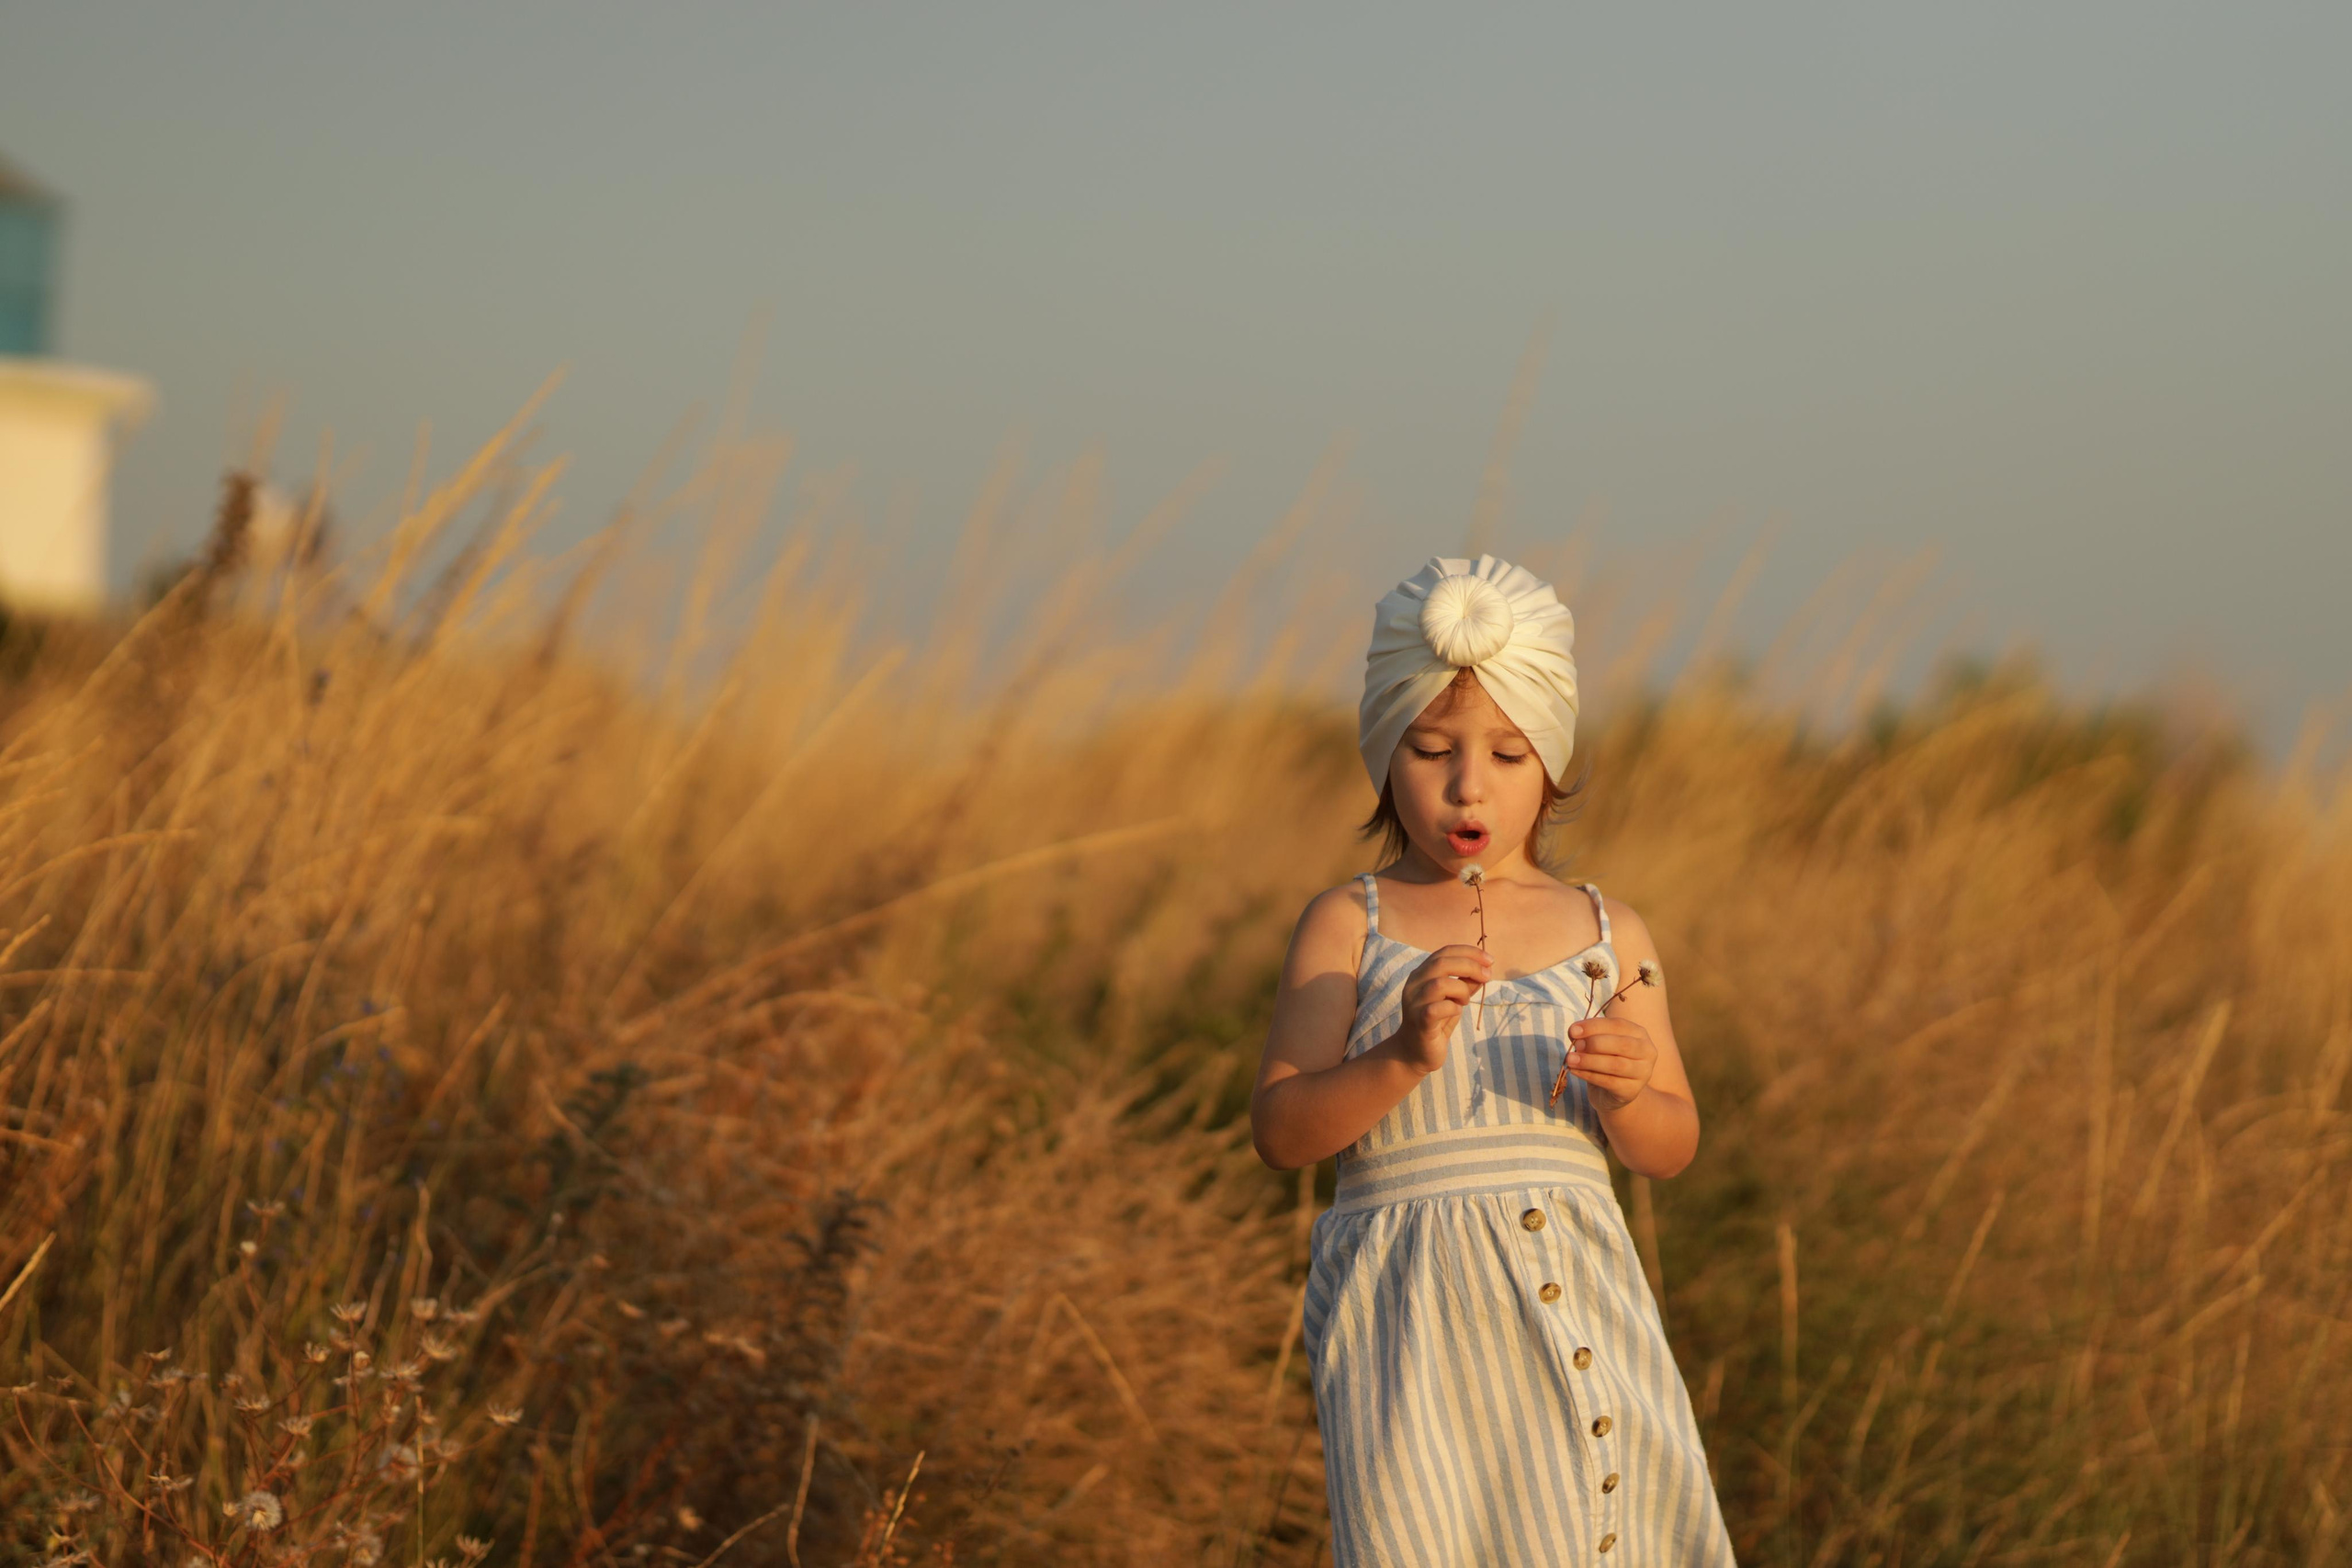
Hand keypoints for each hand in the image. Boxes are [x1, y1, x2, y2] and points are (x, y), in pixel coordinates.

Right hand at [1397, 944, 1490, 1074]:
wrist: (1414, 1053)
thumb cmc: (1436, 1023)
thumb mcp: (1454, 999)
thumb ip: (1465, 984)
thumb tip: (1484, 970)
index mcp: (1421, 974)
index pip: (1444, 952)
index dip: (1469, 952)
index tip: (1489, 960)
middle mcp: (1414, 984)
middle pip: (1441, 963)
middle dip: (1470, 965)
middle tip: (1487, 975)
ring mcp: (1414, 1003)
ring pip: (1440, 983)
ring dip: (1461, 989)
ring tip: (1465, 1001)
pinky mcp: (1419, 1021)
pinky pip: (1438, 1008)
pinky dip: (1453, 1007)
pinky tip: (1456, 1012)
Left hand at [1562, 1014, 1656, 1111]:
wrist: (1611, 1092)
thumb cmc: (1605, 1060)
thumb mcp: (1599, 1044)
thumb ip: (1589, 1035)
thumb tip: (1575, 1033)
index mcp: (1639, 1033)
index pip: (1618, 1025)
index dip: (1594, 1026)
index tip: (1573, 1030)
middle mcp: (1647, 1052)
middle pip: (1622, 1045)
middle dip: (1595, 1043)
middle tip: (1576, 1046)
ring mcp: (1643, 1073)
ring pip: (1616, 1065)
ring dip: (1589, 1061)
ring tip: (1570, 1060)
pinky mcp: (1632, 1091)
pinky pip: (1609, 1082)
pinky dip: (1589, 1075)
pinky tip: (1574, 1071)